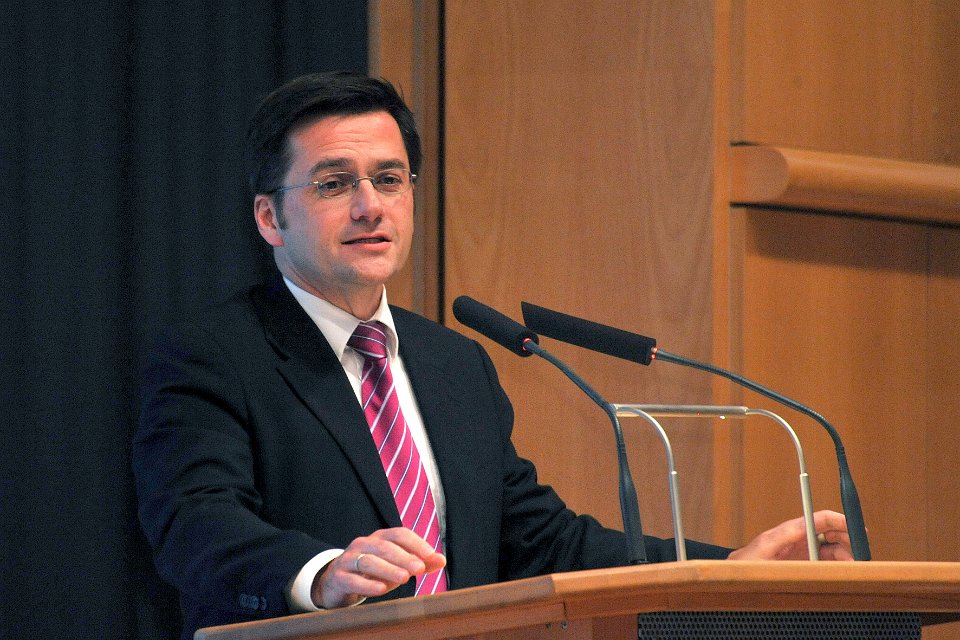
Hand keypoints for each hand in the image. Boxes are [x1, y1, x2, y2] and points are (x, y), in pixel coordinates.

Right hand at [312, 527, 445, 608]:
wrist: (337, 583)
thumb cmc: (373, 573)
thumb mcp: (397, 567)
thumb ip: (419, 562)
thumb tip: (442, 560)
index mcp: (380, 538)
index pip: (399, 534)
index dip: (415, 543)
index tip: (430, 555)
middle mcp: (364, 544)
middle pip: (385, 547)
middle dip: (404, 557)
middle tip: (419, 569)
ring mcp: (349, 560)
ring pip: (368, 561)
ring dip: (388, 569)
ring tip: (404, 578)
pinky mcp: (338, 577)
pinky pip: (352, 579)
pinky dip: (367, 584)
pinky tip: (381, 589)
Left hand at [728, 510, 853, 560]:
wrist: (735, 579)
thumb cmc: (745, 563)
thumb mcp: (763, 547)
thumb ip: (783, 535)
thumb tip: (804, 524)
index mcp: (790, 531)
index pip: (819, 518)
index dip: (838, 519)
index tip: (855, 526)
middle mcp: (798, 540)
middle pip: (830, 532)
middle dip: (847, 538)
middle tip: (859, 552)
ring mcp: (802, 553)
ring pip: (832, 549)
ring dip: (844, 554)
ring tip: (851, 565)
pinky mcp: (803, 566)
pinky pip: (826, 562)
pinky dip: (837, 565)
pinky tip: (842, 572)